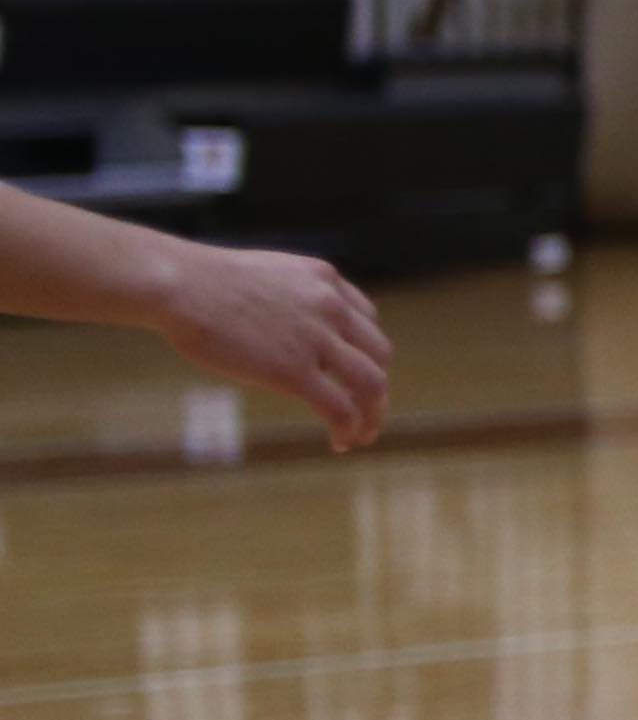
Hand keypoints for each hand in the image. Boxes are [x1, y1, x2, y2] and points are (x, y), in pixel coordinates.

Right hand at [157, 247, 388, 451]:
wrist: (178, 284)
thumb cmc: (200, 282)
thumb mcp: (264, 276)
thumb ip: (288, 299)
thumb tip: (281, 328)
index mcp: (324, 279)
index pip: (367, 321)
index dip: (365, 352)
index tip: (352, 374)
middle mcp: (331, 306)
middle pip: (378, 354)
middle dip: (375, 385)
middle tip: (364, 411)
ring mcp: (316, 339)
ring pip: (371, 384)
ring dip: (373, 415)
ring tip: (362, 435)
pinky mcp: (294, 370)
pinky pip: (340, 408)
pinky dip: (349, 429)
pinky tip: (340, 442)